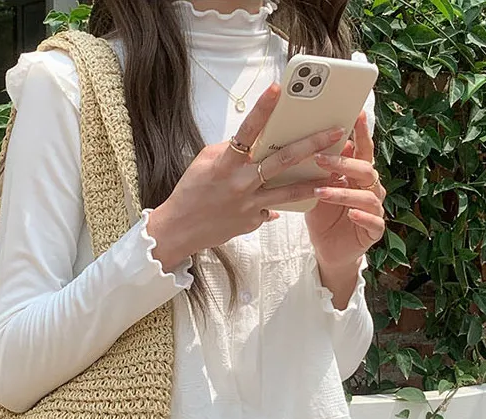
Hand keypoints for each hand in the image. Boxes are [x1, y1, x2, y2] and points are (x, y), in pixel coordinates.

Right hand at [146, 84, 344, 271]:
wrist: (179, 230)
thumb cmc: (191, 192)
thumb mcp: (205, 163)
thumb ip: (230, 150)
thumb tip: (253, 143)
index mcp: (226, 164)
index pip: (248, 130)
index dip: (263, 108)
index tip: (279, 89)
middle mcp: (241, 183)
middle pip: (282, 161)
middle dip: (311, 145)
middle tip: (335, 133)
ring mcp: (249, 205)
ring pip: (289, 192)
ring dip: (315, 181)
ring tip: (338, 174)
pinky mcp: (252, 221)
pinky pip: (272, 209)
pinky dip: (281, 203)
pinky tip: (294, 199)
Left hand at [306, 110, 385, 272]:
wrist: (328, 250)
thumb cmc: (324, 217)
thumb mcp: (317, 191)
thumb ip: (320, 172)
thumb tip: (311, 145)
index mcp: (358, 176)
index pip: (363, 150)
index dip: (362, 134)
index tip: (357, 115)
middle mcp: (370, 189)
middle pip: (366, 170)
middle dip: (344, 164)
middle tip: (321, 159)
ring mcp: (374, 210)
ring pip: (367, 196)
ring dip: (344, 193)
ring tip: (322, 192)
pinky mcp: (374, 230)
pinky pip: (373, 222)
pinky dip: (362, 216)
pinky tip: (351, 214)